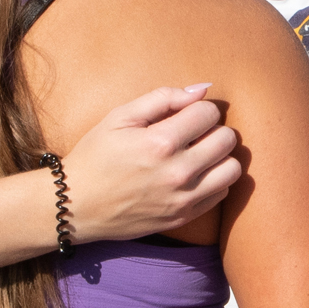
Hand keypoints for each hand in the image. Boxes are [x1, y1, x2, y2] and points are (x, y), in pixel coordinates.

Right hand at [62, 84, 242, 240]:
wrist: (76, 205)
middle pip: (227, 139)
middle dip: (213, 129)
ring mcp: (183, 199)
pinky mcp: (184, 217)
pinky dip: (214, 180)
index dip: (199, 108)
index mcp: (160, 142)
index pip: (210, 113)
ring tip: (200, 154)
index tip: (185, 115)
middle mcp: (177, 172)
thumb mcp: (120, 117)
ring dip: (220, 156)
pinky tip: (194, 175)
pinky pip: (222, 193)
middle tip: (194, 133)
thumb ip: (163, 97)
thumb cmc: (96, 155)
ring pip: (232, 169)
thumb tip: (202, 90)